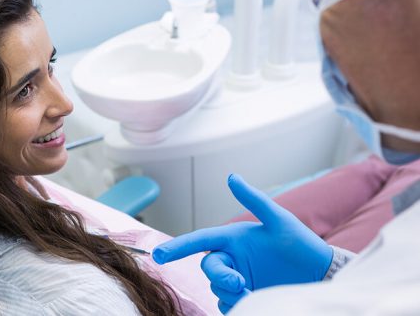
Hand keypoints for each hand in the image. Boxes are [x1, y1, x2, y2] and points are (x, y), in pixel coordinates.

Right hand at [152, 173, 332, 312]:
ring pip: (217, 287)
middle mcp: (232, 257)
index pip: (200, 240)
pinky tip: (252, 301)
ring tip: (254, 293)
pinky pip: (227, 303)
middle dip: (220, 276)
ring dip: (230, 292)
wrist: (319, 274)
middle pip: (208, 267)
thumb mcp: (279, 219)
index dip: (178, 246)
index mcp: (234, 238)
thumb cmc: (301, 243)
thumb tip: (232, 176)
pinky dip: (235, 304)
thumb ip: (254, 199)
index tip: (159, 255)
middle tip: (241, 284)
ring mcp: (238, 277)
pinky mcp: (246, 296)